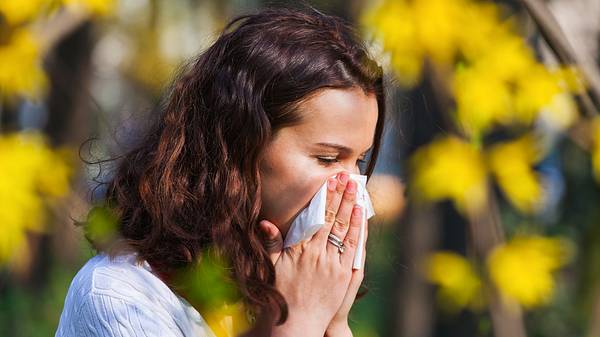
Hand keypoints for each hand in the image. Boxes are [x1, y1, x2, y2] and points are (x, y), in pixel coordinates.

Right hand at [258, 171, 363, 336]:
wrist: (296, 322)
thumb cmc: (281, 294)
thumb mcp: (271, 267)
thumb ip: (271, 243)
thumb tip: (266, 223)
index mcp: (299, 249)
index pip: (315, 217)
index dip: (324, 197)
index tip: (329, 181)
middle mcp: (317, 254)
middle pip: (332, 218)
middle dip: (340, 195)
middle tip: (346, 177)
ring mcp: (332, 264)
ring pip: (344, 229)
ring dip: (350, 206)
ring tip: (355, 189)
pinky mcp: (344, 275)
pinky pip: (352, 247)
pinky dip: (357, 229)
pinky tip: (360, 214)